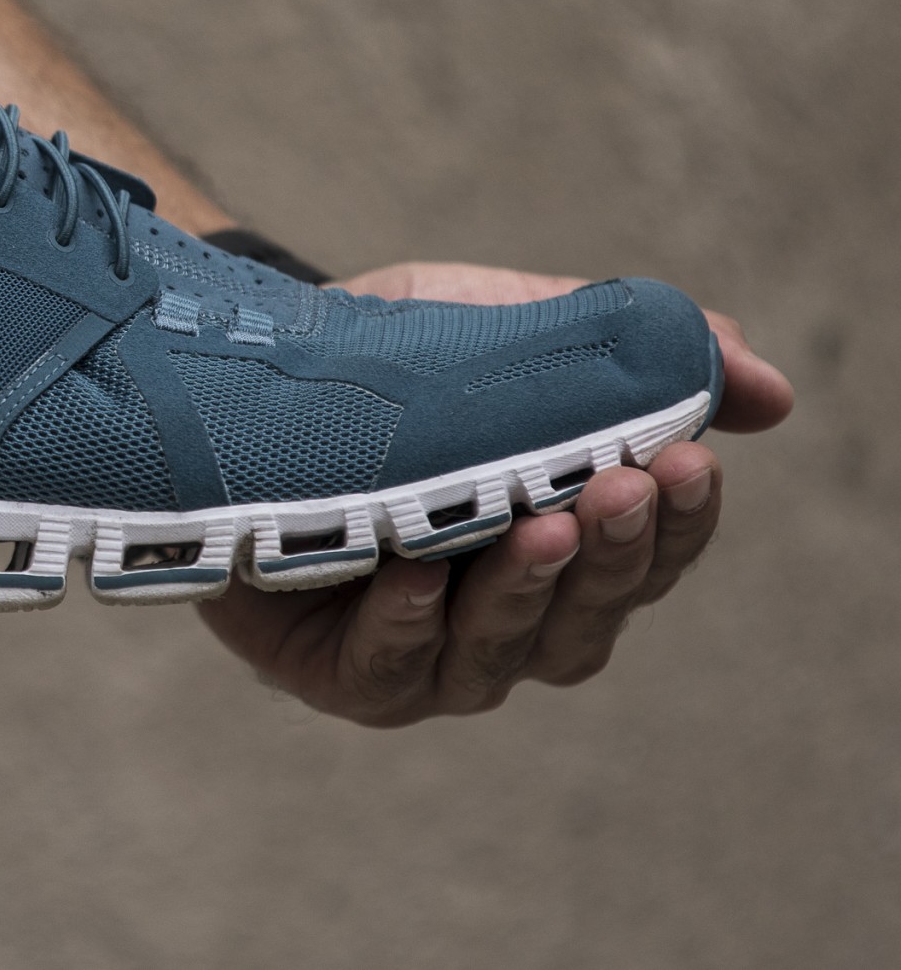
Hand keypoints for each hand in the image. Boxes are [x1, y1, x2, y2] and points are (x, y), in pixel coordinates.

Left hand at [198, 261, 791, 726]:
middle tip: (620, 483)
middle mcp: (504, 617)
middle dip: (612, 554)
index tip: (684, 459)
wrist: (237, 373)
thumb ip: (617, 355)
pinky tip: (418, 577)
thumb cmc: (386, 362)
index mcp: (559, 545)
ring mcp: (426, 655)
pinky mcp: (339, 672)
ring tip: (537, 524)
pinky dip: (410, 628)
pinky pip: (388, 670)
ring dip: (526, 591)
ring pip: (502, 655)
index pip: (646, 559)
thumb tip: (766, 389)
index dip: (676, 522)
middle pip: (589, 619)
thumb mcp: (502, 332)